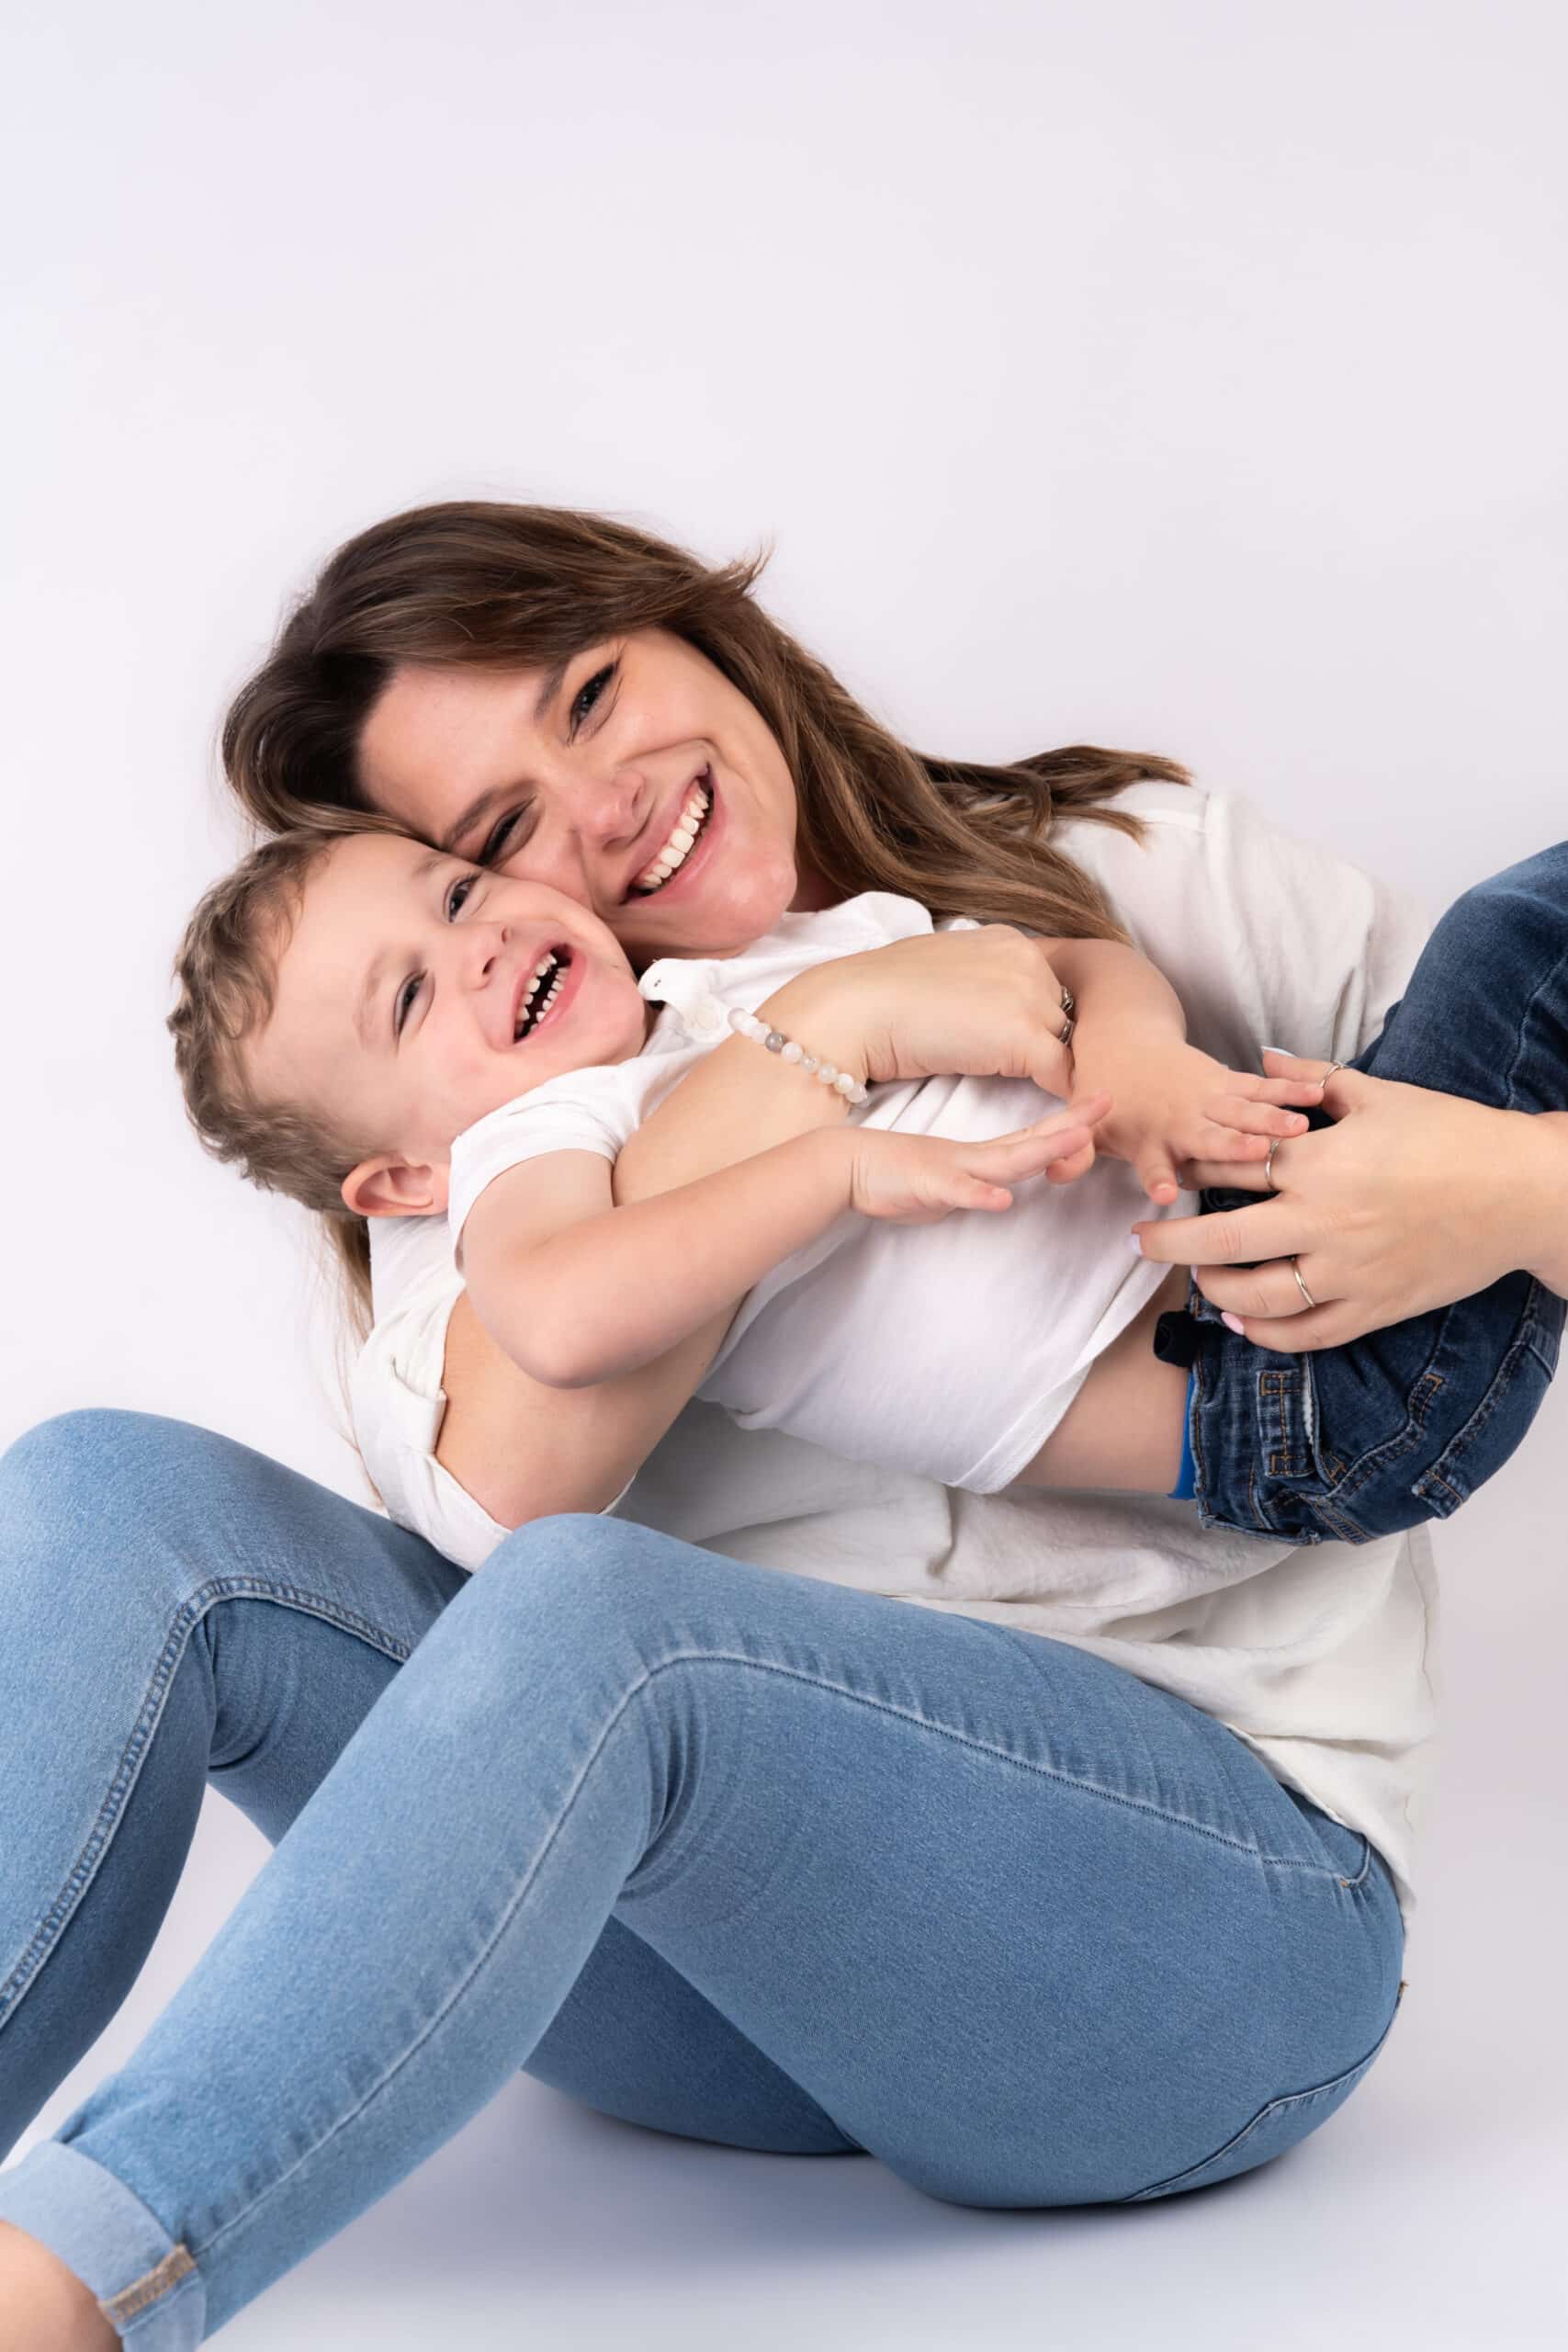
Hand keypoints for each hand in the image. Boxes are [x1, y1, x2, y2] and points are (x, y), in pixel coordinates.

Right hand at [773, 926, 1077, 1099]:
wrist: (853, 1008)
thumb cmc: (878, 996)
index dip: (1035, 1025)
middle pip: (1064, 1015)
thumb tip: (983, 1008)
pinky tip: (1045, 1117)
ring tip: (1047, 1103)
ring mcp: (1028, 995)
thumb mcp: (942, 973)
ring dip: (1056, 1074)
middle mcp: (1027, 959)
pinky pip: (1064, 1075)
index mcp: (1007, 940)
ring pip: (1070, 1046)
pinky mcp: (1022, 1036)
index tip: (1021, 1055)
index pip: (1046, 989)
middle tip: (1035, 1083)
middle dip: (1049, 1048)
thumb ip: (976, 984)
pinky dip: (1061, 1099)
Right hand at [846, 1094, 1110, 1224]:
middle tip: (1108, 1101)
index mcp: (978, 1156)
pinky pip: (957, 1192)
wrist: (843, 1165)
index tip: (1101, 1103)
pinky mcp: (926, 1186)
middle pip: (1031, 1142)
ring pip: (1005, 1161)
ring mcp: (952, 1168)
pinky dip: (980, 1195)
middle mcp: (973, 1157)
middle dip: (1072, 1125)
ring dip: (1043, 1151)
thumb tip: (997, 1191)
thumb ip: (973, 1183)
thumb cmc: (891, 1175)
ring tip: (1077, 1139)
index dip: (1068, 1122)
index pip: (1032, 1138)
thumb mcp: (944, 1181)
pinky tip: (1002, 1200)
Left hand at [1077, 1036, 1327, 1204]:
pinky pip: (1261, 1086)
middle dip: (1233, 1146)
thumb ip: (1076, 1154)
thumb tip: (1053, 1175)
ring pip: (1244, 1109)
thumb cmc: (1108, 1096)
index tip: (1166, 1193)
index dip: (1157, 1177)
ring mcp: (1207, 1097)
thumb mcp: (1087, 1126)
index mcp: (1146, 1136)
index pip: (1150, 1162)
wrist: (1122, 1037)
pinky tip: (1319, 1094)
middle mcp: (1180, 1117)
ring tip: (1300, 1129)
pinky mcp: (1228, 1081)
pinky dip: (1289, 1089)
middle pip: (1209, 1136)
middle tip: (1257, 1155)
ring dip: (1271, 1119)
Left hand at [1131, 1050, 1557, 1349]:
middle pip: (1223, 1242)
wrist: (1522, 1190)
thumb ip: (1312, 1081)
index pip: (1231, 1169)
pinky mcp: (1376, 1306)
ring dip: (1214, 1292)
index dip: (1190, 1171)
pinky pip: (1308, 1332)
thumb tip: (1262, 1060)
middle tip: (1138, 1242)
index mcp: (1320, 1161)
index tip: (1164, 1175)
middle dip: (1169, 1243)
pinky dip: (1267, 1334)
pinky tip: (1242, 1324)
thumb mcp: (1379, 1094)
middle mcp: (1325, 1220)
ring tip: (1195, 1281)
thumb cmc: (1451, 1133)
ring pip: (1258, 1297)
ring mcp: (1350, 1270)